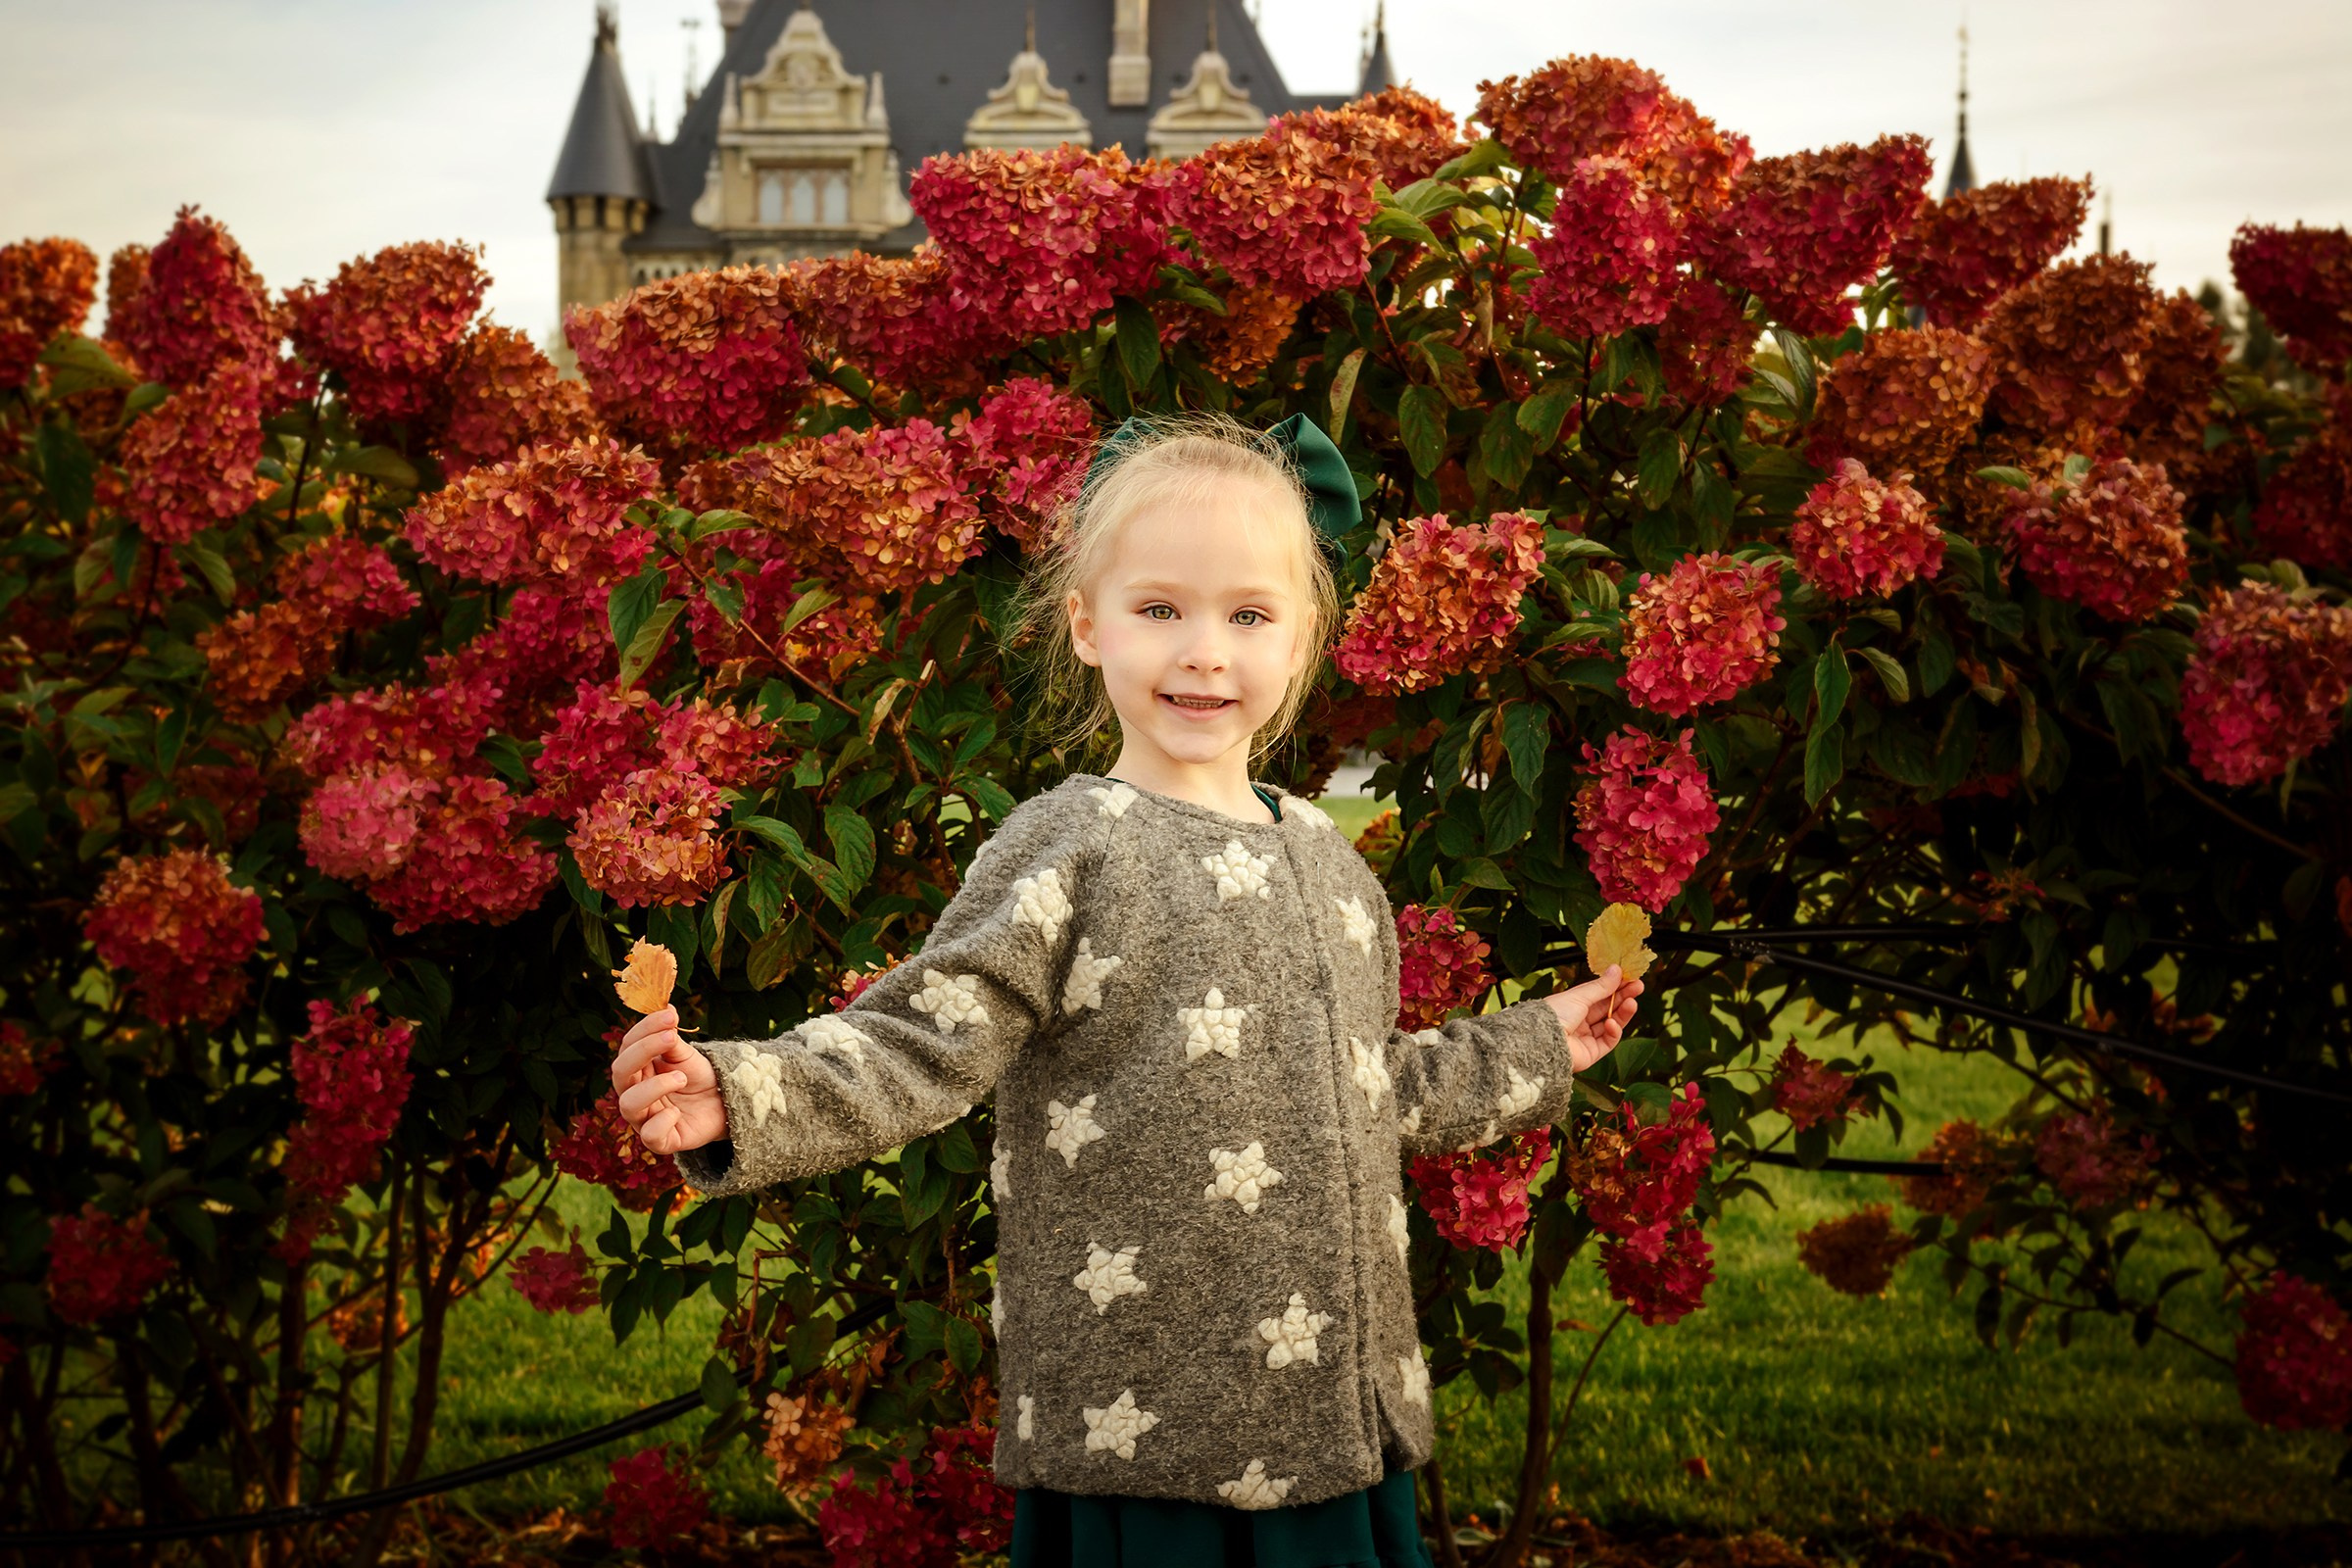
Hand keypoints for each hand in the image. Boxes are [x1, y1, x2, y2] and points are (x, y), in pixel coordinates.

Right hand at [611, 1005, 728, 1154]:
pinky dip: (661, 1121)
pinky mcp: (661, 1141)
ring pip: (629, 1105)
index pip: (627, 1047)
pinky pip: (650, 1135)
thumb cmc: (698, 1076)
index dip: (644, 1029)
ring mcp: (645, 1118)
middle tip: (671, 1037)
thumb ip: (670, 1038)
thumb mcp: (685, 1055)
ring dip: (654, 1086)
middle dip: (643, 1051)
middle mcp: (634, 1093)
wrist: (723, 1102)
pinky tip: (676, 1112)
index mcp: (637, 1069)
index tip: (670, 1016)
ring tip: (681, 1077)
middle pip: (620, 1073)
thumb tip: (665, 1008)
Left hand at [1541, 964, 1643, 1074]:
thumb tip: (1617, 969)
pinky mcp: (1591, 1053)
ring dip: (1623, 1013)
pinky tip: (1612, 1023)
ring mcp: (1585, 1037)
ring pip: (1611, 1024)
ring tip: (1632, 1002)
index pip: (1599, 994)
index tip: (1630, 977)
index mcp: (1573, 1005)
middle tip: (1639, 986)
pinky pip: (1608, 1041)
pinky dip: (1614, 1032)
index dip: (1615, 986)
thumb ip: (1601, 986)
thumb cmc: (1554, 1015)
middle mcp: (1579, 1021)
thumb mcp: (1579, 995)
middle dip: (1623, 997)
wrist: (1543, 1041)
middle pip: (1607, 1008)